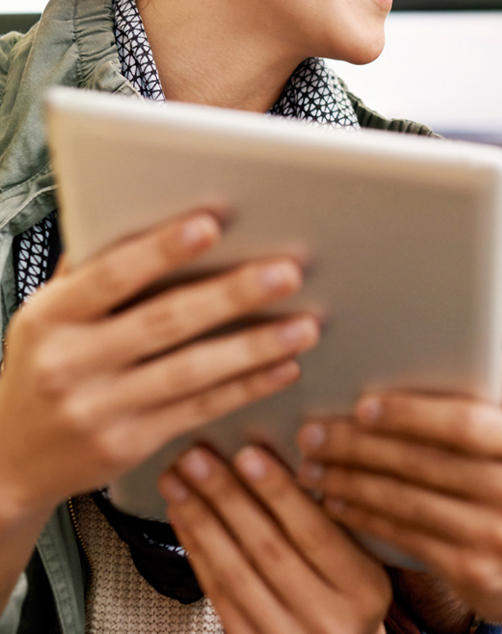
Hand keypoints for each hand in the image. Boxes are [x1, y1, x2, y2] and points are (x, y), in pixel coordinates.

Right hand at [0, 211, 318, 521]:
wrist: (10, 459)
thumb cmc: (44, 364)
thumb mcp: (47, 313)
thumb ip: (93, 268)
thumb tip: (145, 208)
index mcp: (52, 316)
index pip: (111, 275)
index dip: (161, 250)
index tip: (210, 224)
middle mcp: (72, 363)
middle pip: (164, 321)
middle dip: (232, 295)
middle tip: (287, 272)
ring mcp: (101, 409)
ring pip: (191, 371)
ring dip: (255, 347)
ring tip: (306, 325)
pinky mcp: (130, 444)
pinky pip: (200, 409)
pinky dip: (248, 386)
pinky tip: (285, 365)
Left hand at [160, 446, 389, 633]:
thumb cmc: (350, 594)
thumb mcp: (363, 560)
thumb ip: (335, 521)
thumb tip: (284, 458)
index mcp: (363, 587)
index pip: (315, 532)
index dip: (279, 492)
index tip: (248, 453)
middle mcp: (326, 618)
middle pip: (267, 549)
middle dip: (227, 498)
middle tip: (195, 458)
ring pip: (235, 574)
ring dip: (201, 522)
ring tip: (177, 482)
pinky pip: (219, 597)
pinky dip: (198, 554)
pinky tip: (183, 520)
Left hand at [294, 357, 501, 626]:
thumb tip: (485, 352)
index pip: (471, 424)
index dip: (413, 414)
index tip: (364, 405)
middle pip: (433, 463)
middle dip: (365, 447)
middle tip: (315, 432)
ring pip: (413, 504)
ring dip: (354, 482)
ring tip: (314, 465)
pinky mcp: (481, 576)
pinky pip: (410, 539)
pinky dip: (368, 518)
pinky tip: (338, 501)